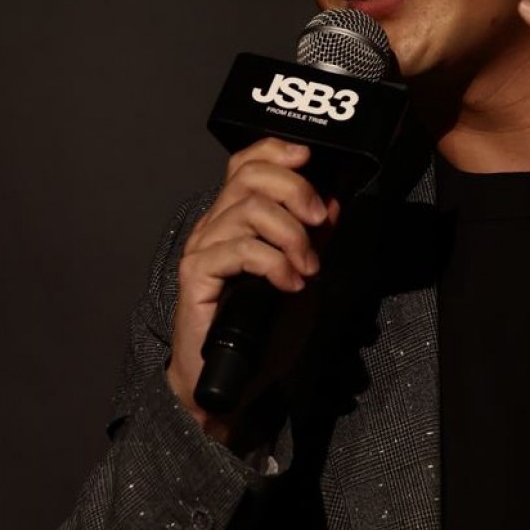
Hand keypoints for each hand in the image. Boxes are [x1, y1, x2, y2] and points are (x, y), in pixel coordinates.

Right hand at [167, 136, 338, 437]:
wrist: (232, 379)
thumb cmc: (262, 329)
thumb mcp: (300, 273)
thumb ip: (313, 238)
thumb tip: (333, 202)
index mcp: (235, 217)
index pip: (246, 163)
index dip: (276, 150)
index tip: (309, 159)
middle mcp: (214, 225)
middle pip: (250, 177)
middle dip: (295, 191)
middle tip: (319, 223)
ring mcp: (203, 248)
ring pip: (250, 212)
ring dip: (292, 236)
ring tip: (307, 269)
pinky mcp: (196, 275)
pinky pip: (241, 250)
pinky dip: (275, 263)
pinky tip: (289, 284)